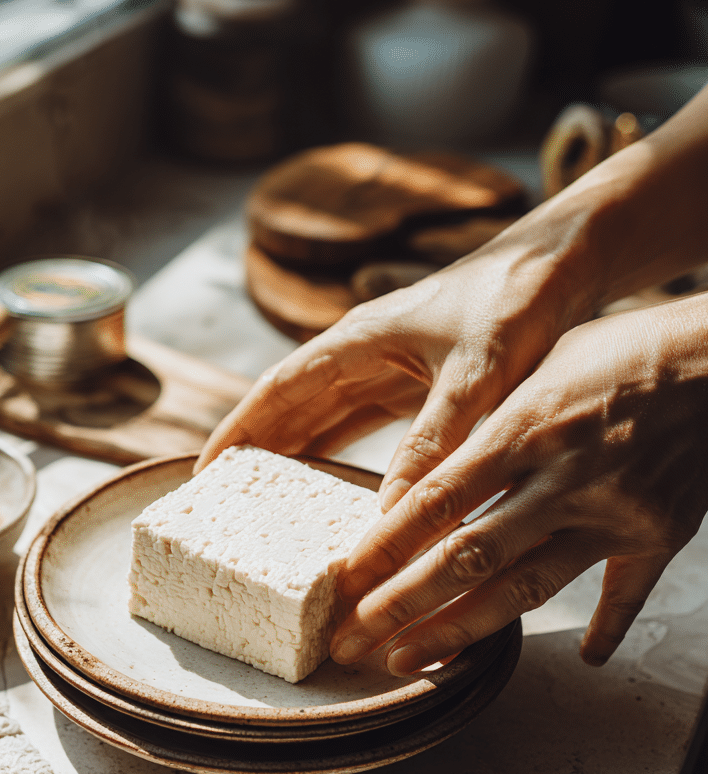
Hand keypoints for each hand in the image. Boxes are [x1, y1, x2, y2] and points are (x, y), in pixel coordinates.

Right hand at [197, 219, 595, 506]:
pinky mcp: (418, 383)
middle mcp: (363, 353)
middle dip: (257, 451)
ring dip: (295, 456)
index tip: (206, 470)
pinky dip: (343, 455)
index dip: (239, 430)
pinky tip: (335, 487)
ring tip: (268, 503)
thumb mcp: (478, 371)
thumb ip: (435, 437)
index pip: (277, 389)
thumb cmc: (519, 296)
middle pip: (291, 408)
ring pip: (324, 418)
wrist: (568, 260)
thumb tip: (394, 512)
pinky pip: (364, 425)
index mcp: (358, 338)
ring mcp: (388, 368)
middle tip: (229, 502)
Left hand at [330, 293, 707, 672]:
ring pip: (525, 589)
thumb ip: (480, 432)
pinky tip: (582, 657)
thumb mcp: (535, 370)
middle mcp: (564, 476)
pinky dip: (604, 629)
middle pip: (467, 557)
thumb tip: (416, 492)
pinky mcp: (660, 534)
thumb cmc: (617, 351)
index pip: (436, 501)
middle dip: (401, 607)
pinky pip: (624, 594)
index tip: (342, 584)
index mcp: (524, 426)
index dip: (383, 549)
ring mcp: (615, 512)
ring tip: (410, 661)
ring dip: (461, 631)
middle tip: (351, 642)